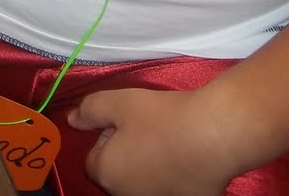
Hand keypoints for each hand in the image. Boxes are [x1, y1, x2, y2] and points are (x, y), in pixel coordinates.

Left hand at [68, 88, 240, 195]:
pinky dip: (174, 175)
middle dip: (126, 153)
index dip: (107, 137)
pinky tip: (188, 157)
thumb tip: (73, 119)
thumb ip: (90, 110)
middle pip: (118, 173)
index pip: (94, 158)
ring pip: (144, 183)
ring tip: (170, 141)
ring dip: (150, 166)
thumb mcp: (119, 102)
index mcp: (107, 174)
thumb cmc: (162, 117)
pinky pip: (170, 187)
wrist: (215, 136)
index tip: (127, 123)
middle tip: (148, 129)